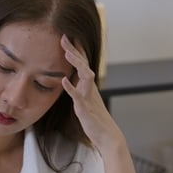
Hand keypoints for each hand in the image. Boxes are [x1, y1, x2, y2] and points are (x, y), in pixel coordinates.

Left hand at [60, 34, 124, 152]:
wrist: (108, 136)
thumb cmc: (97, 120)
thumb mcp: (87, 101)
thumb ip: (80, 89)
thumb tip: (72, 79)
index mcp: (89, 86)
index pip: (83, 64)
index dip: (76, 50)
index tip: (68, 37)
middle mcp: (90, 88)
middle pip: (83, 65)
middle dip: (74, 50)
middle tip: (64, 36)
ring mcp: (89, 97)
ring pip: (84, 76)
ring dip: (76, 64)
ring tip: (66, 53)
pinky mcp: (85, 109)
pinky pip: (78, 96)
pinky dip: (71, 88)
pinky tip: (64, 80)